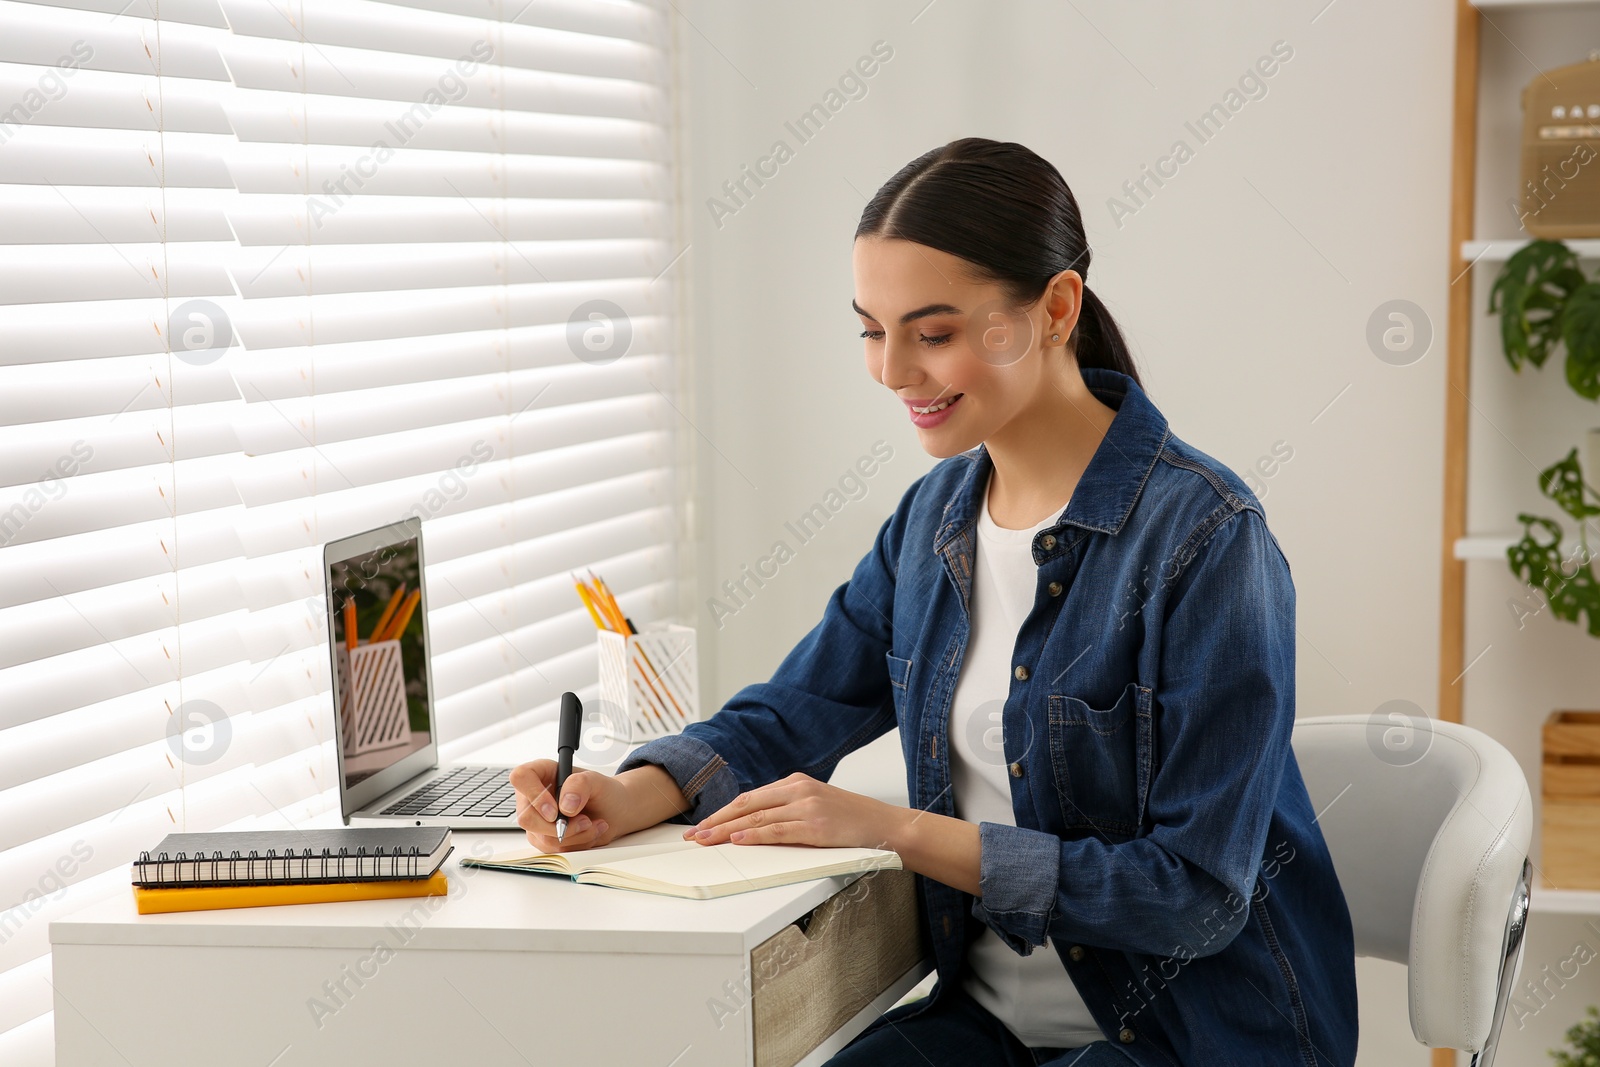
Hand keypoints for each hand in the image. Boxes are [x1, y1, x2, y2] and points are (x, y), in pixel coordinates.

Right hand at [509, 760, 629, 851]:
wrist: (613, 811)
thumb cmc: (602, 791)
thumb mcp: (597, 781)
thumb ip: (580, 785)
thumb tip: (565, 805)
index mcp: (541, 773)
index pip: (521, 778)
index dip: (534, 795)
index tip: (555, 810)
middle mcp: (533, 796)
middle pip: (526, 817)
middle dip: (560, 826)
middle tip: (585, 820)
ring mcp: (536, 818)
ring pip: (543, 838)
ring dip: (574, 836)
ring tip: (593, 824)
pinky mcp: (543, 837)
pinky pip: (553, 849)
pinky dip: (576, 844)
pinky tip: (589, 832)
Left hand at [681, 772, 901, 848]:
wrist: (884, 825)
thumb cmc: (850, 819)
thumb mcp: (815, 804)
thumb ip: (787, 808)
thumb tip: (752, 825)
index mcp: (796, 782)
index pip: (750, 797)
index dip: (722, 812)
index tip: (703, 825)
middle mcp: (798, 790)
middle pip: (747, 805)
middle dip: (717, 821)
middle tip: (694, 835)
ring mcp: (807, 807)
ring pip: (757, 818)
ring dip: (727, 831)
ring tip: (707, 841)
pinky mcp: (816, 826)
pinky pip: (778, 831)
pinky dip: (755, 836)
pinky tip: (738, 840)